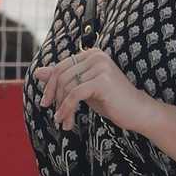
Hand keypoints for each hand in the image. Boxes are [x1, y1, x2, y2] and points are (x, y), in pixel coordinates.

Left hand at [35, 48, 154, 134]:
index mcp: (91, 53)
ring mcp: (99, 66)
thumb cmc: (111, 101)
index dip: (50, 87)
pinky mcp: (102, 80)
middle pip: (60, 75)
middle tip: (55, 117)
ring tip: (63, 122)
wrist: (137, 112)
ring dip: (61, 107)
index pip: (60, 67)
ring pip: (66, 86)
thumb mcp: (83, 89)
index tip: (46, 103)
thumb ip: (62, 79)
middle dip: (54, 98)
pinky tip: (65, 120)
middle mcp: (95, 56)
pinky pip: (74, 94)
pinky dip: (67, 109)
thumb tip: (37, 73)